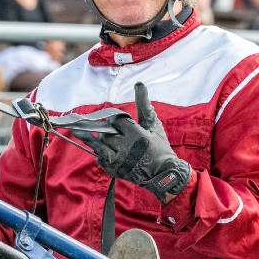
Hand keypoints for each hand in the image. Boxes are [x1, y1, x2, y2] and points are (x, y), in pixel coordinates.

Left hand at [73, 83, 190, 203]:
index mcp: (136, 135)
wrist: (162, 174)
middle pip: (105, 132)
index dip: (115, 119)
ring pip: (99, 145)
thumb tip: (139, 84)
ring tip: (95, 136)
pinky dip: (100, 153)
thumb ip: (143, 104)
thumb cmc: (159, 147)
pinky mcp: (114, 170)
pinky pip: (99, 158)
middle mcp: (126, 148)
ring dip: (98, 140)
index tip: (117, 121)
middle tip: (109, 130)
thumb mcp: (153, 125)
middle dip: (106, 129)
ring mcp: (118, 161)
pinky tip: (106, 150)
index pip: (115, 120)